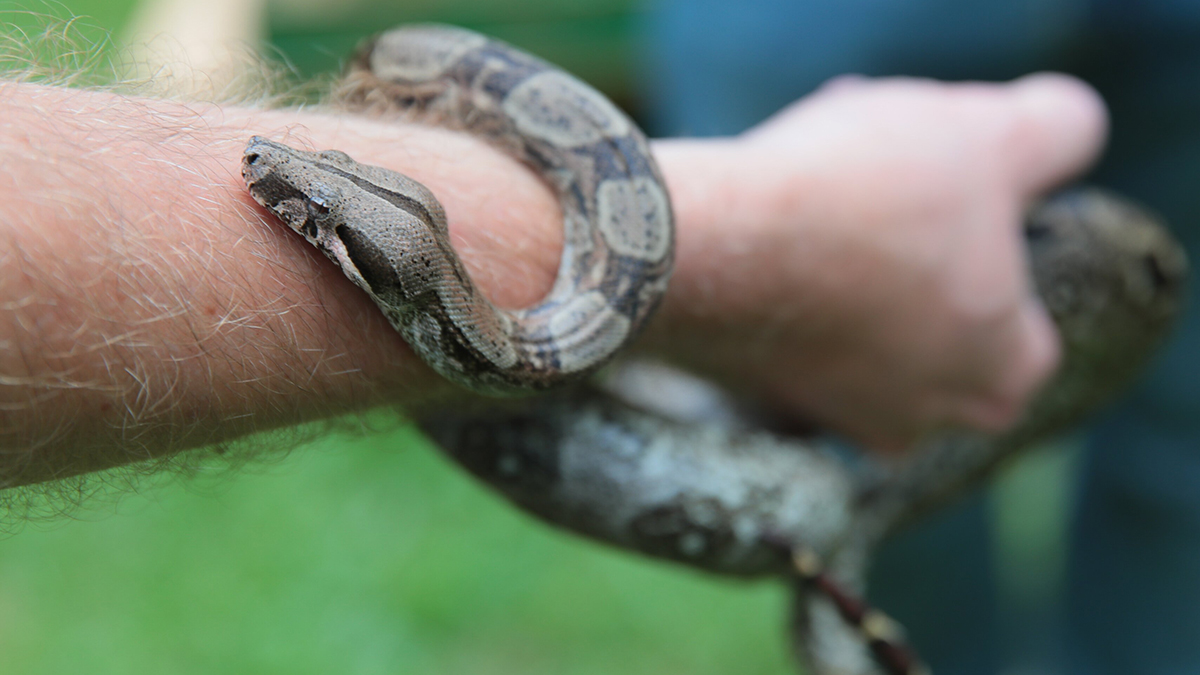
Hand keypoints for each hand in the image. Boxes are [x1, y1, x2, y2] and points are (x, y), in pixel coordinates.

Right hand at [646, 73, 1107, 451]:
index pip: (1024, 311)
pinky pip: (798, 342)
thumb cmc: (870, 200)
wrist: (717, 244)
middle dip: (919, 271)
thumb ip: (1060, 132)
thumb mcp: (997, 137)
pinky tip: (772, 242)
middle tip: (882, 203)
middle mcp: (925, 418)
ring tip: (820, 210)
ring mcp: (835, 416)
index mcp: (1004, 375)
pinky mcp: (761, 396)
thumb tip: (1064, 136)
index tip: (944, 194)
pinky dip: (794, 300)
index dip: (991, 236)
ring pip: (865, 336)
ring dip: (853, 285)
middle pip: (941, 326)